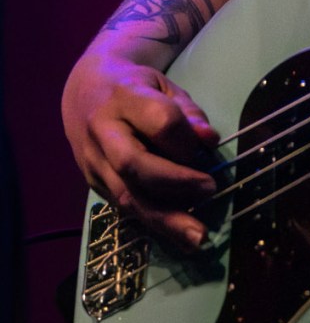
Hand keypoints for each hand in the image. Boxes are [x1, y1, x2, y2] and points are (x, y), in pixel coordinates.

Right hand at [62, 49, 218, 248]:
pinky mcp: (93, 184)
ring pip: (125, 195)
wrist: (85, 92)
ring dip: (164, 219)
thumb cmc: (136, 88)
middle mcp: (102, 131)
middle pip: (134, 164)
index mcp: (124, 97)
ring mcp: (92, 161)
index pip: (159, 122)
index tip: (207, 146)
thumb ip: (188, 112)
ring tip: (196, 236)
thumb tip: (209, 140)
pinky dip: (153, 223)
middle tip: (210, 190)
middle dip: (176, 182)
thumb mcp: (164, 86)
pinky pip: (123, 208)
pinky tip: (179, 236)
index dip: (187, 140)